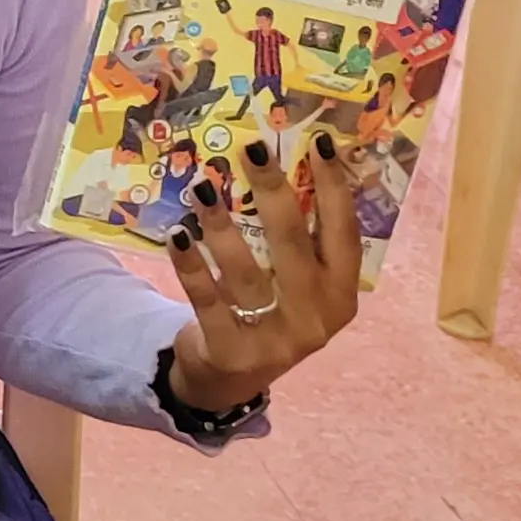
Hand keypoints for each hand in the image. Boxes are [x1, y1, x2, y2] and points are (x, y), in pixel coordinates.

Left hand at [165, 134, 360, 414]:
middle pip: (293, 244)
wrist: (230, 379)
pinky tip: (177, 233)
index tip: (319, 141)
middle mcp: (315, 317)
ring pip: (246, 271)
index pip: (343, 233)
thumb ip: (299, 238)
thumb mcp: (296, 283)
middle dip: (273, 192)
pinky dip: (191, 265)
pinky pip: (208, 300)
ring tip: (202, 186)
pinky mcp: (231, 351)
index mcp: (340, 294)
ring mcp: (275, 339)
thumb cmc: (268, 311)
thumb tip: (282, 162)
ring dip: (221, 225)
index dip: (334, 188)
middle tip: (252, 149)